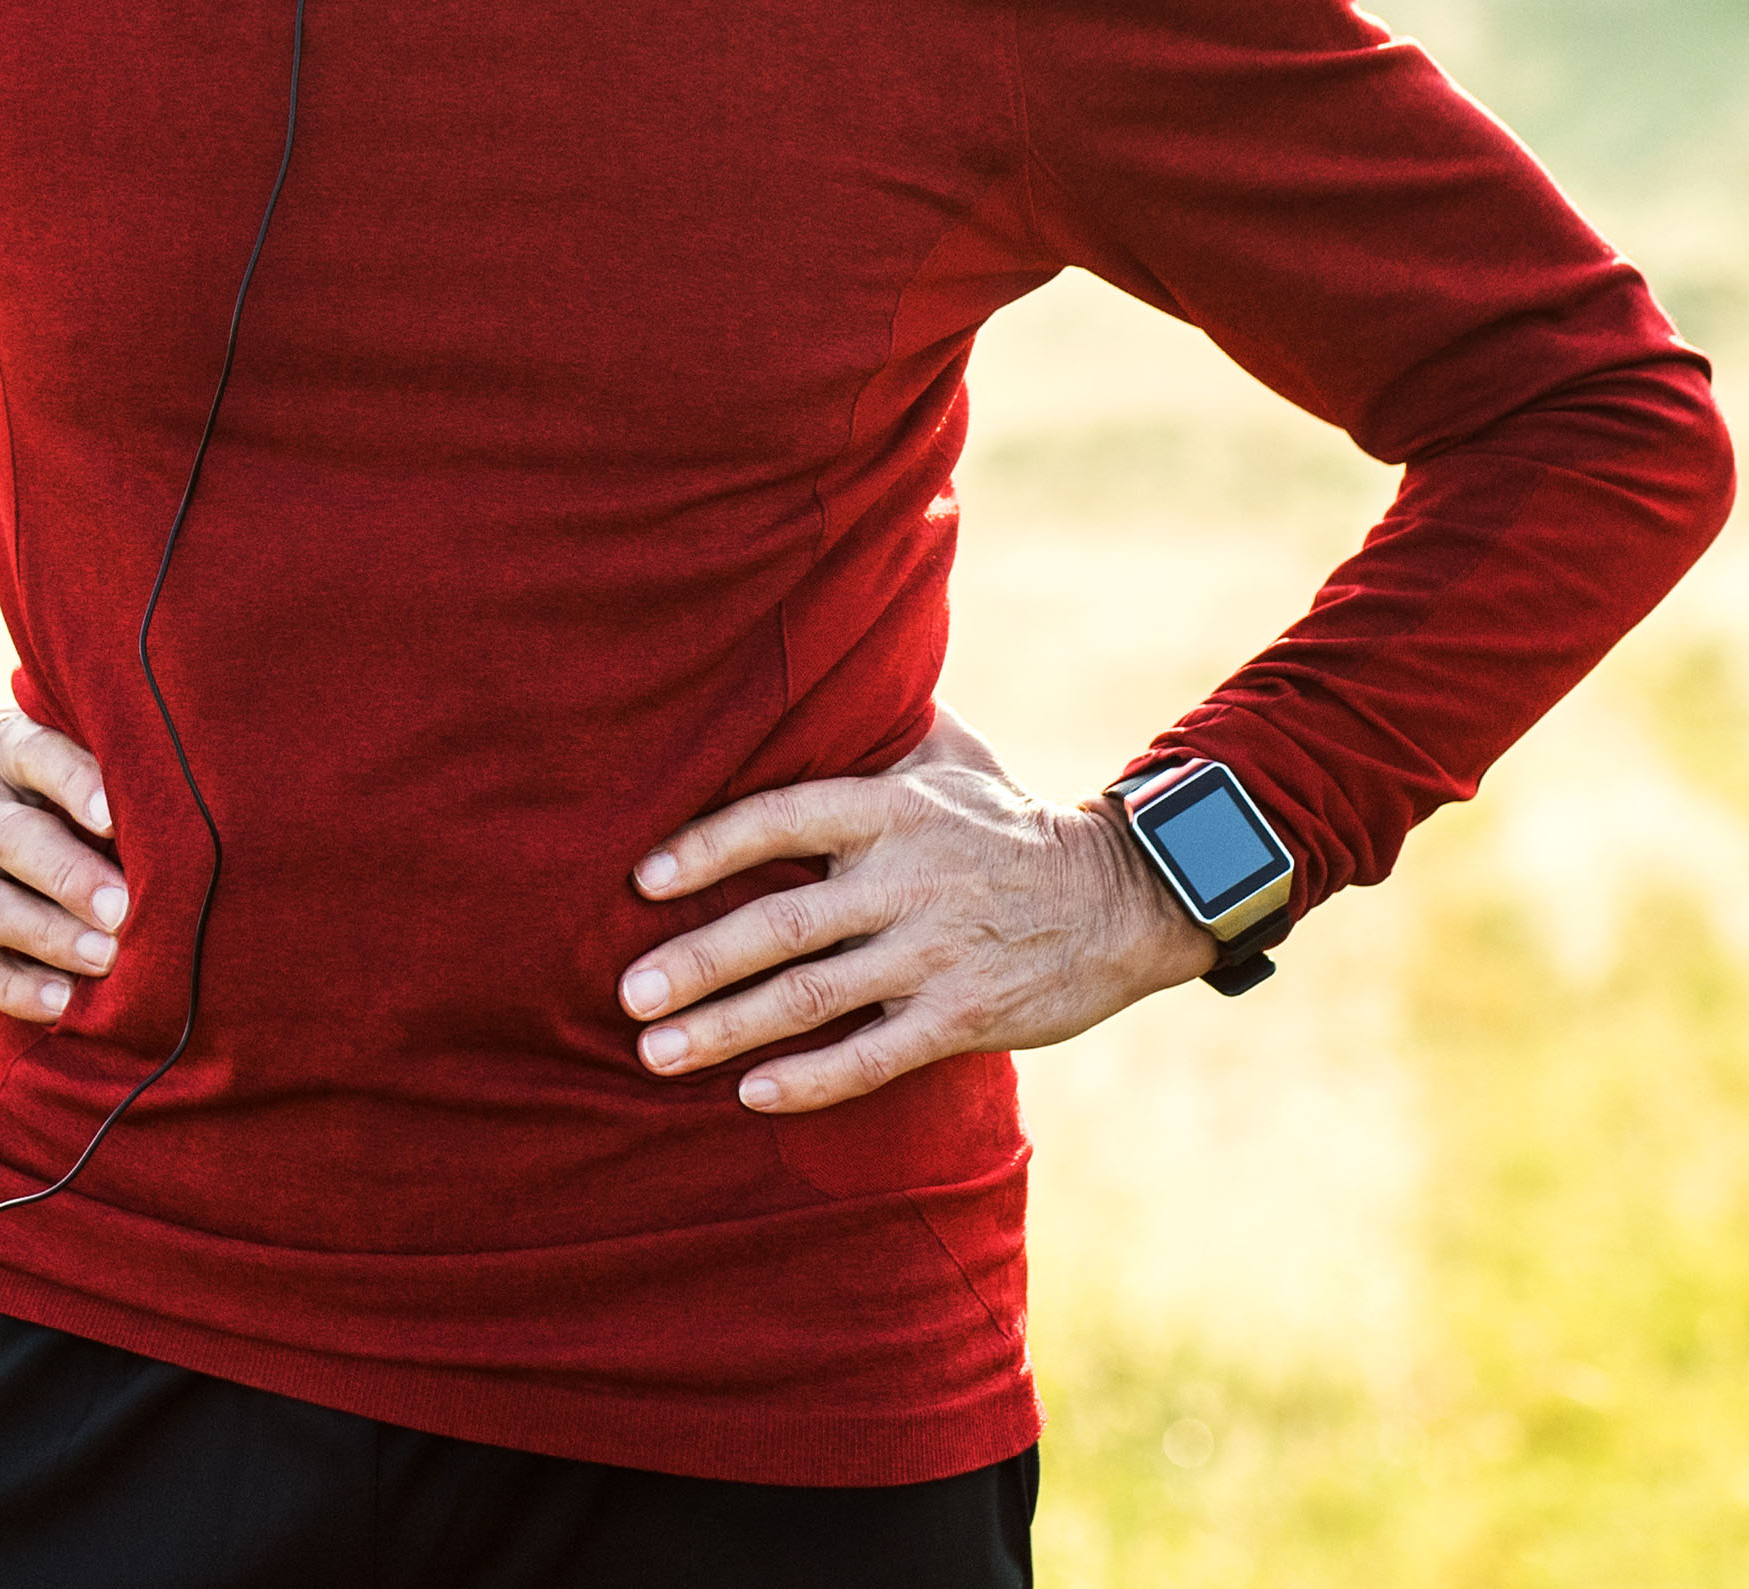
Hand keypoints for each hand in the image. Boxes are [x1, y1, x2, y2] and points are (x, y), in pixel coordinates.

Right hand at [0, 712, 127, 1023]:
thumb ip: (62, 762)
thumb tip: (166, 799)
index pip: (36, 755)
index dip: (76, 782)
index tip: (115, 815)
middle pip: (17, 840)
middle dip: (71, 876)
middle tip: (124, 909)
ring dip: (51, 937)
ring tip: (105, 960)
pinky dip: (12, 986)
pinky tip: (58, 1002)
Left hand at [613, 705, 1214, 1111]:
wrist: (1122, 898)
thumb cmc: (1011, 823)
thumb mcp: (952, 756)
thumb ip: (879, 723)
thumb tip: (821, 655)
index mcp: (891, 809)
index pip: (779, 819)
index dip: (707, 847)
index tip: (640, 879)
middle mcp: (905, 880)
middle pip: (781, 924)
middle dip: (697, 961)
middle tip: (627, 991)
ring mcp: (934, 953)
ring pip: (813, 997)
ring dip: (727, 1028)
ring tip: (654, 1052)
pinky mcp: (962, 1016)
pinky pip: (873, 1055)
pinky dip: (810, 1079)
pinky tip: (752, 1094)